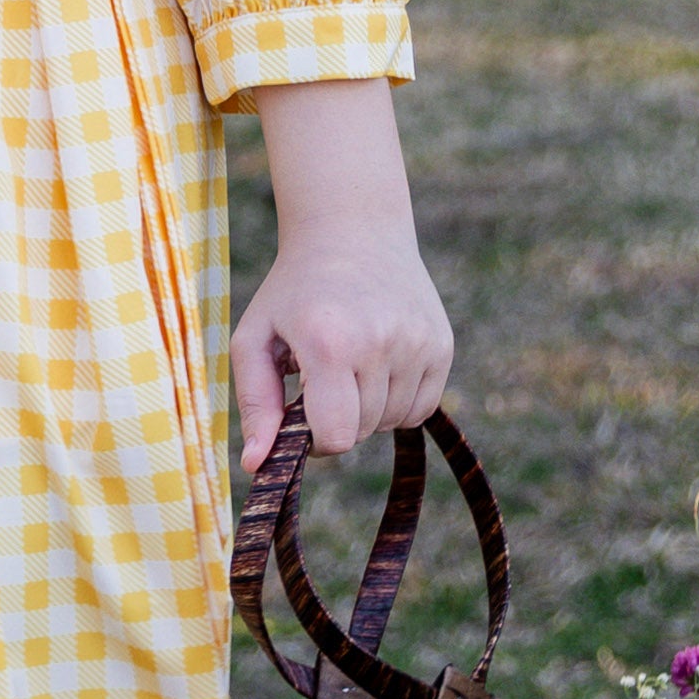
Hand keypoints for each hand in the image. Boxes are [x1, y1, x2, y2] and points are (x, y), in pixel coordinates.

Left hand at [232, 73, 453, 461]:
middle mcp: (382, 342)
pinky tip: (378, 364)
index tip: (301, 414)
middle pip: (362, 431)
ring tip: (350, 364)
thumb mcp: (256, 339)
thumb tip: (256, 466)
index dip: (314, 439)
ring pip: (392, 422)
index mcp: (331, 343)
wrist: (353, 232)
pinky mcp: (442, 344)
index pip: (335, 436)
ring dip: (367, 409)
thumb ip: (255, 404)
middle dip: (337, 418)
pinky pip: (422, 407)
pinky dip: (398, 400)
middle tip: (322, 378)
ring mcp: (419, 342)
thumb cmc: (293, 292)